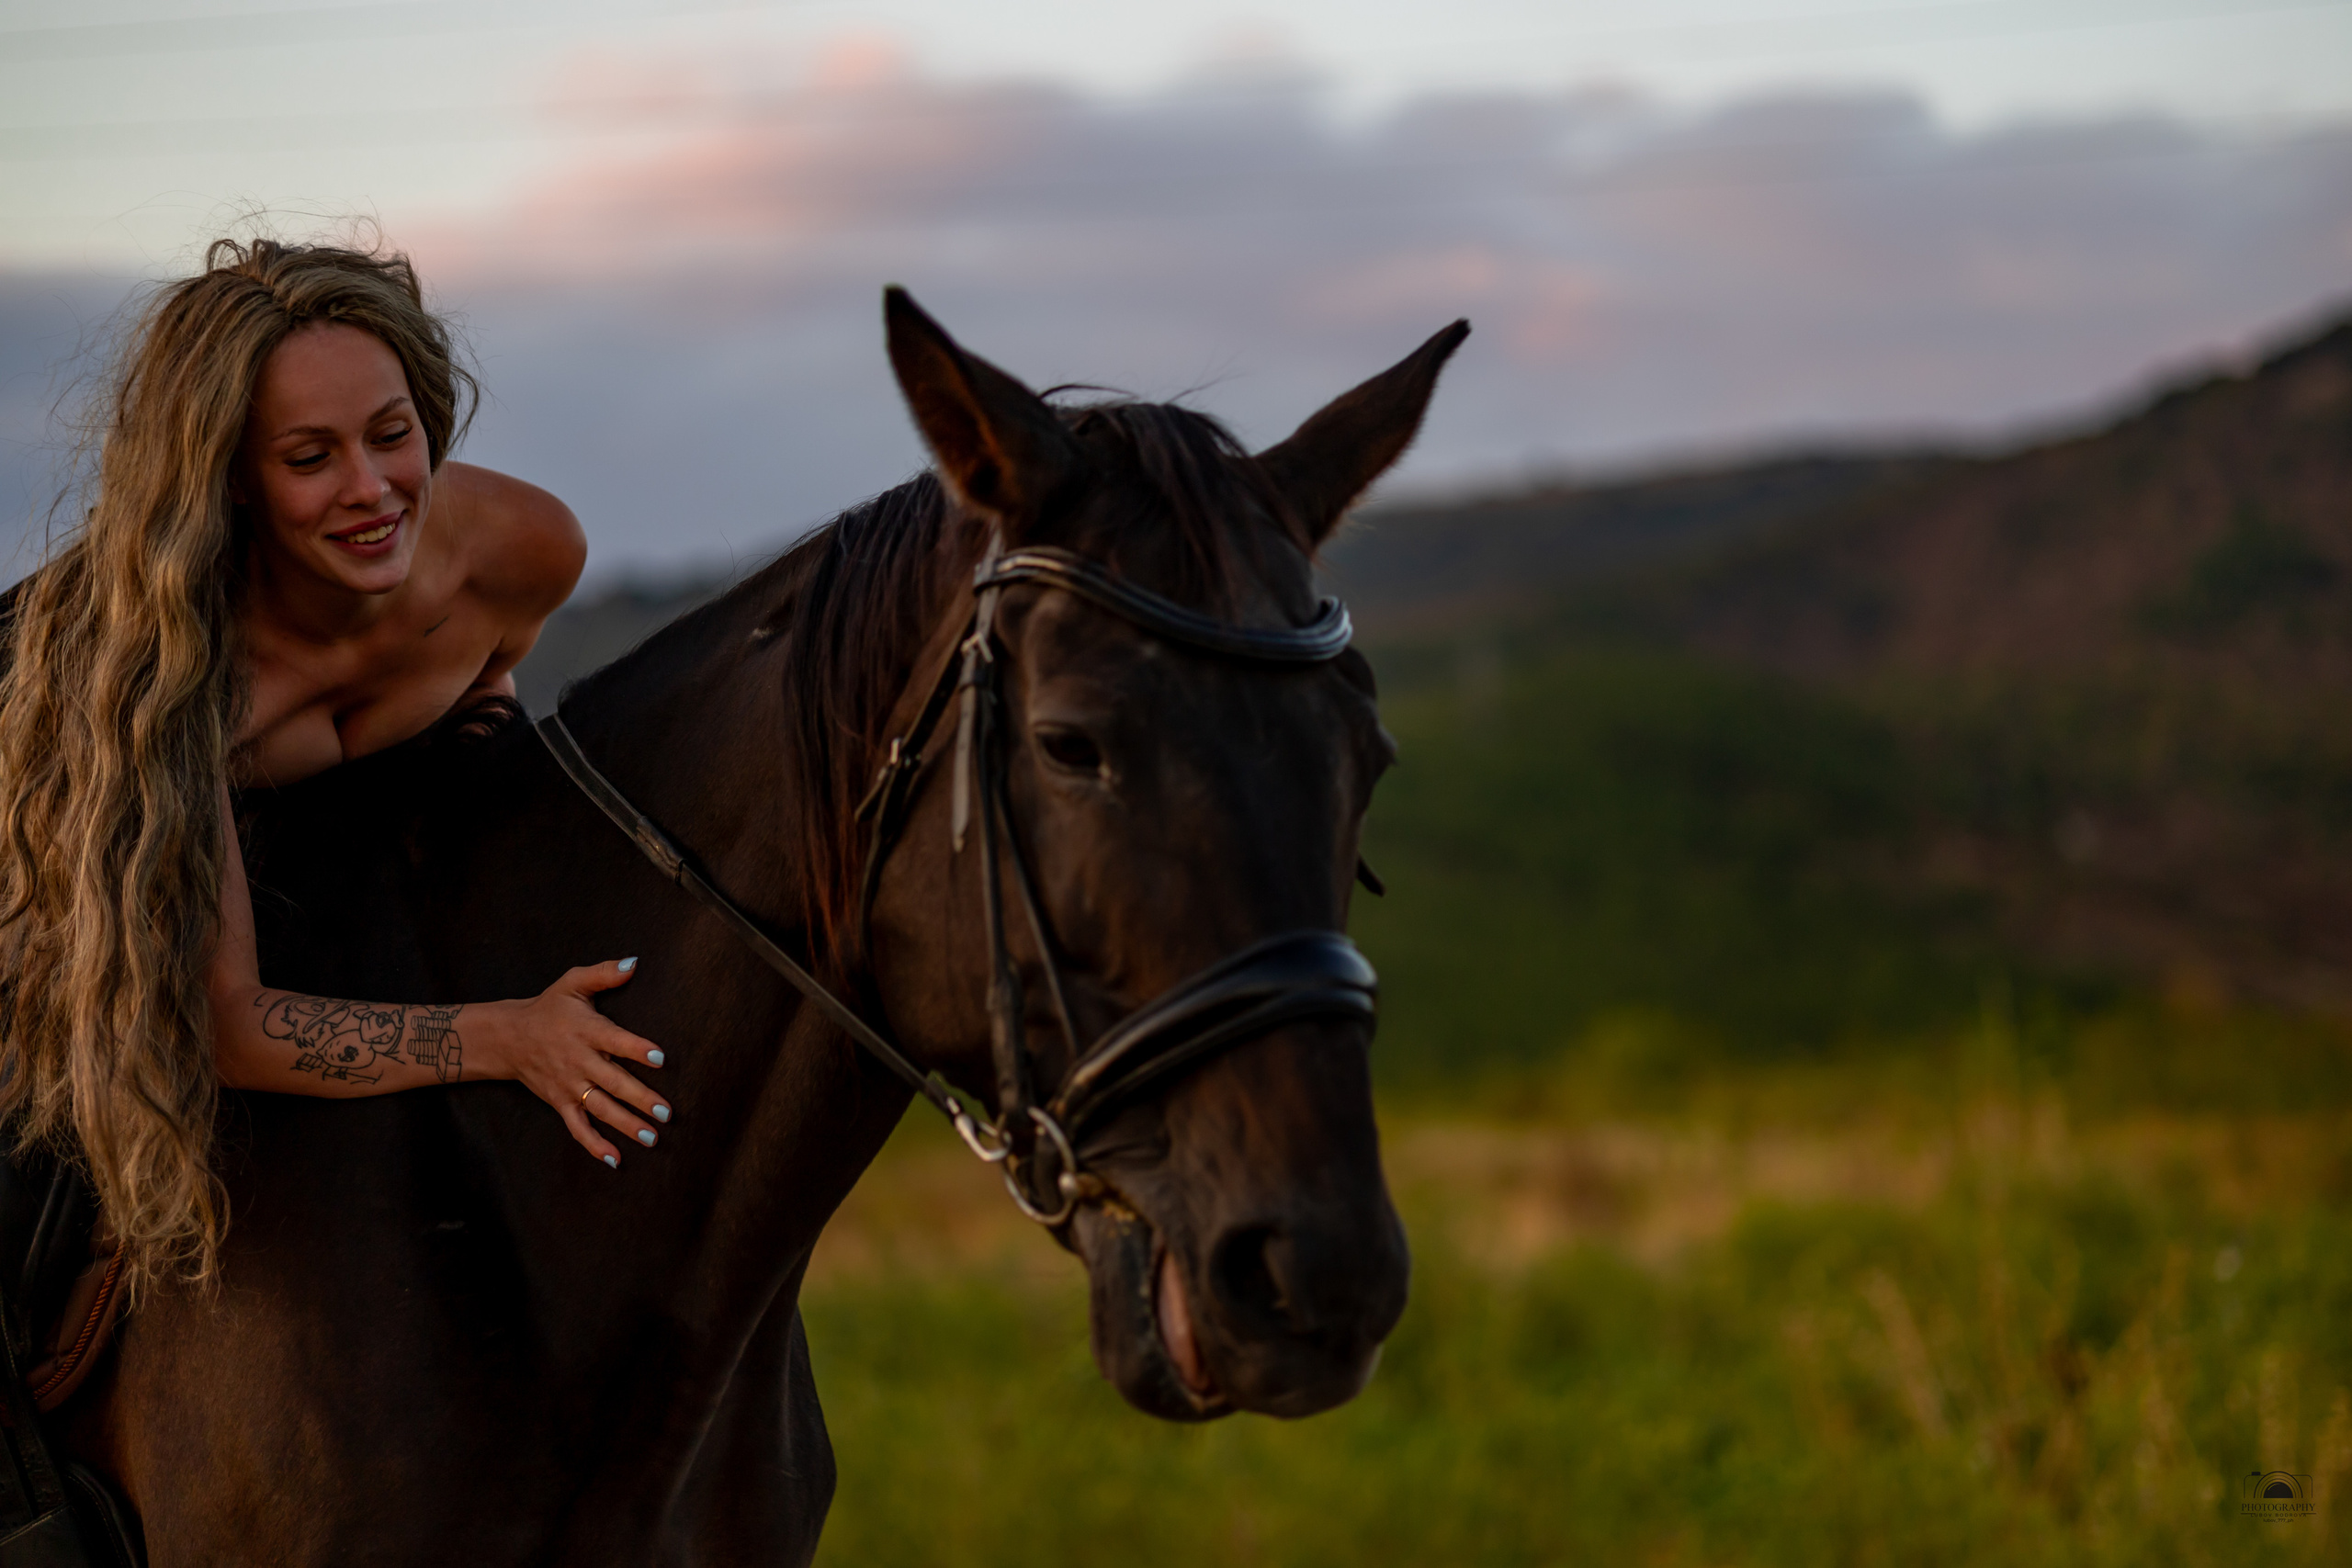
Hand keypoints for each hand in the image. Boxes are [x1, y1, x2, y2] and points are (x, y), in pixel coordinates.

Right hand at [486, 958, 669, 1167]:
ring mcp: (568, 1086)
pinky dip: (594, 1145)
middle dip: (640, 1098)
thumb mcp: (572, 983)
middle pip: (613, 1082)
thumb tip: (633, 962)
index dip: (637, 1049)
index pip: (615, 1041)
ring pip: (600, 1109)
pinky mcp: (560, 1102)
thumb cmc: (549, 1008)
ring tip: (652, 1138)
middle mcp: (578, 1061)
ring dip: (626, 1125)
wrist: (508, 1038)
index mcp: (586, 1031)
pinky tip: (615, 1159)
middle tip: (666, 1113)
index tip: (660, 1058)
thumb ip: (603, 973)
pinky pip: (577, 1127)